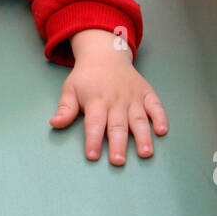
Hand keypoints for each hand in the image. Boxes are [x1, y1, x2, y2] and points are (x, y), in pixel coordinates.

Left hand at [49, 30, 167, 164]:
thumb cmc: (86, 77)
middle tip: (118, 161)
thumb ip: (66, 108)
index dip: (92, 140)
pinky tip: (162, 131)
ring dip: (143, 136)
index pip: (94, 123)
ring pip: (138, 118)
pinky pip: (155, 105)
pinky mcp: (146, 93)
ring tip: (145, 153)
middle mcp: (116, 100)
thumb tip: (54, 124)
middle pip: (117, 125)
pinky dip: (160, 117)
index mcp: (96, 100)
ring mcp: (133, 97)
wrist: (105, 54)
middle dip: (118, 144)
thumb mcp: (70, 89)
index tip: (92, 156)